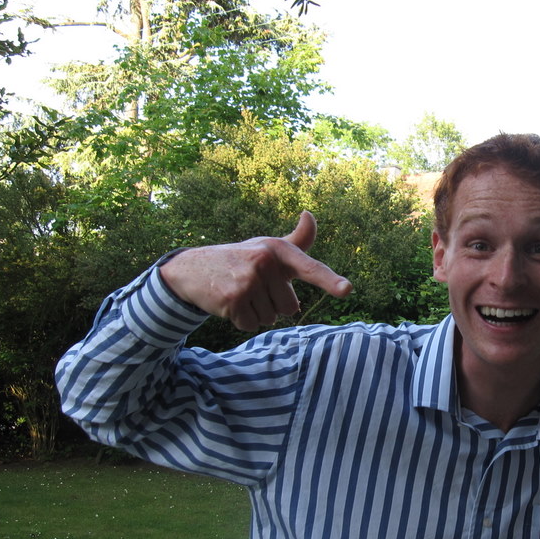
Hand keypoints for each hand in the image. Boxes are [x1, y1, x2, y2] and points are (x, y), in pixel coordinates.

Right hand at [160, 211, 351, 331]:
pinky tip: (229, 302)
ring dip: (256, 312)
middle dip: (273, 304)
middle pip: (290, 308)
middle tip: (252, 287)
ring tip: (240, 292)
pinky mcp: (233, 299)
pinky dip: (242, 320)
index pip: (310, 267)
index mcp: (279, 251)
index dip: (329, 280)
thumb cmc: (241, 258)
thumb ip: (296, 241)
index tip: (347, 289)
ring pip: (270, 318)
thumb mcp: (268, 247)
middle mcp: (265, 263)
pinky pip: (252, 324)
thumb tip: (309, 214)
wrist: (193, 268)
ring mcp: (248, 281)